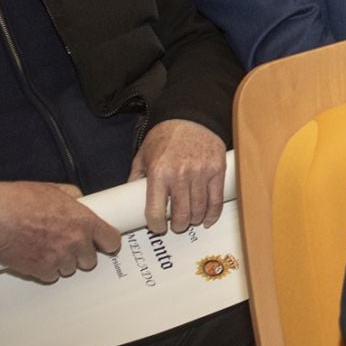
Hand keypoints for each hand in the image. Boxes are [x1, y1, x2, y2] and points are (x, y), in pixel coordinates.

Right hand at [0, 181, 121, 282]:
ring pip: (70, 269)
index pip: (111, 240)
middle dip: (81, 254)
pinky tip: (37, 257)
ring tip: (47, 248)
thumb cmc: (21, 200)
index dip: (108, 243)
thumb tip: (81, 202)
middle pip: (90, 260)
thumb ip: (75, 198)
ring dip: (62, 262)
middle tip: (68, 245)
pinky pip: (51, 276)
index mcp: (84, 222)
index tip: (104, 244)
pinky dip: (45, 269)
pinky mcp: (41, 271)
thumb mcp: (55, 189)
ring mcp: (59, 259)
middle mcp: (76, 243)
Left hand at [127, 119, 226, 233]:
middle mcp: (180, 174)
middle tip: (176, 225)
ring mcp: (201, 172)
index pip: (156, 211)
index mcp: (158, 172)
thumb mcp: (143, 156)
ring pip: (199, 210)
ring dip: (194, 220)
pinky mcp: (217, 170)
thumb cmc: (165, 138)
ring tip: (190, 220)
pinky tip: (207, 219)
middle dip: (178, 226)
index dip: (156, 226)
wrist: (190, 118)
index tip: (158, 227)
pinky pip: (216, 200)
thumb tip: (128, 200)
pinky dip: (212, 214)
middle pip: (181, 214)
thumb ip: (137, 178)